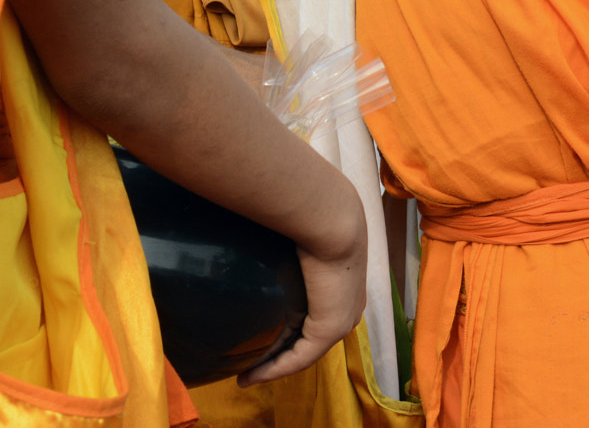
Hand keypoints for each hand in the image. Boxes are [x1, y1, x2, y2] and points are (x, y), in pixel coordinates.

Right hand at [237, 189, 367, 386]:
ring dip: (272, 367)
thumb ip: (275, 232)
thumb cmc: (308, 211)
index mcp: (339, 282)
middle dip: (276, 354)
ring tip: (244, 377)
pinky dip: (273, 369)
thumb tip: (246, 218)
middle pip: (305, 339)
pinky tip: (250, 376)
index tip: (260, 333)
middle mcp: (344, 306)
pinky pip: (298, 357)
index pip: (311, 313)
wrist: (330, 215)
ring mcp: (340, 319)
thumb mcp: (291, 227)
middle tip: (247, 366)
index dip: (285, 327)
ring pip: (301, 352)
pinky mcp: (329, 328)